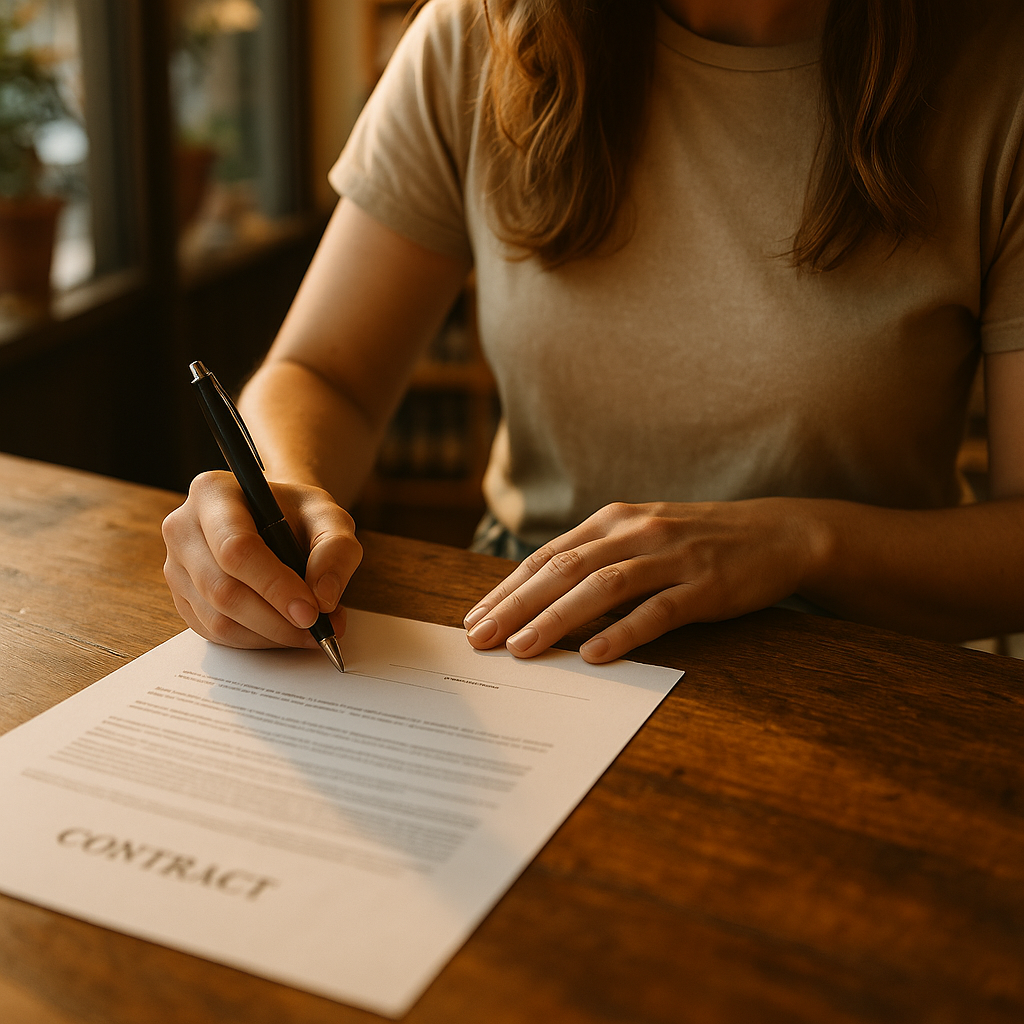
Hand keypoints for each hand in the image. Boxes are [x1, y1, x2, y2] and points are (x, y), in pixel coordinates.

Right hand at [162, 471, 361, 648]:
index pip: (236, 548)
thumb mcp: (330, 517)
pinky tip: (285, 630)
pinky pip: (215, 633)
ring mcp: (176, 567)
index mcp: (212, 493)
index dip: (274, 586)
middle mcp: (183, 529)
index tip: (311, 612)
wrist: (276, 520)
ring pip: (218, 619)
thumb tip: (323, 599)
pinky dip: (256, 640)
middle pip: (222, 589)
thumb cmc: (299, 515)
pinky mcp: (182, 599)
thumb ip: (336, 550)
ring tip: (310, 629)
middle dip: (276, 619)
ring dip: (270, 635)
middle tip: (317, 629)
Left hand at [464, 499, 821, 662]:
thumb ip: (598, 559)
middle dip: (516, 605)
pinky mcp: (706, 585)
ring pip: (603, 587)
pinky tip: (594, 655)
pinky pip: (658, 611)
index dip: (508, 588)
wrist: (777, 532)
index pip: (548, 556)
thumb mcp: (642, 536)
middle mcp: (637, 531)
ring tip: (522, 648)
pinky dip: (623, 633)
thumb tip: (541, 601)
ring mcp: (673, 556)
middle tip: (480, 639)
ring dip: (557, 618)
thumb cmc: (697, 541)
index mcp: (614, 519)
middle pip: (565, 569)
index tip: (475, 618)